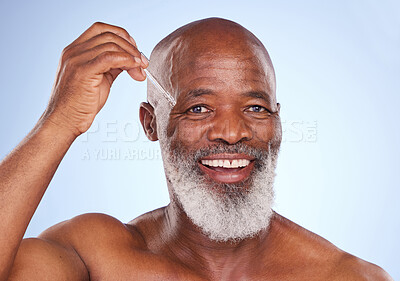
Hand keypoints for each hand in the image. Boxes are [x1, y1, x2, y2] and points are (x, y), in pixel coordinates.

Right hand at [44, 22, 147, 136]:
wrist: (64, 122)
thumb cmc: (80, 105)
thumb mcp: (98, 79)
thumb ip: (110, 66)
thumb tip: (130, 60)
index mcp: (75, 50)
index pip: (101, 29)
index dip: (121, 36)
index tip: (135, 50)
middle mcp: (73, 51)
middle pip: (109, 35)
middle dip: (131, 46)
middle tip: (143, 62)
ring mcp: (76, 59)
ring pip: (111, 45)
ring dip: (132, 56)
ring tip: (141, 70)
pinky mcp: (83, 71)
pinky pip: (110, 57)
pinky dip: (127, 60)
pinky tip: (135, 70)